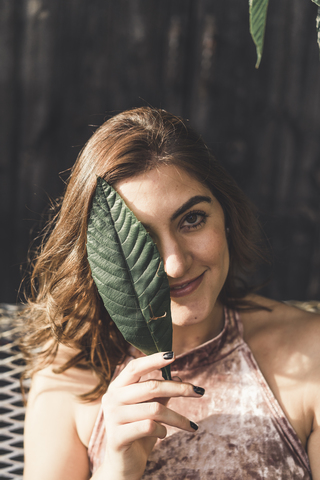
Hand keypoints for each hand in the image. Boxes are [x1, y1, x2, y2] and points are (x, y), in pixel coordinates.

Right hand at [100, 351, 203, 479]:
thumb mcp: (150, 409)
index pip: (134, 367)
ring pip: (155, 409)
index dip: (154, 359)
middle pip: (151, 386)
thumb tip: (176, 376)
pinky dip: (163, 431)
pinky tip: (164, 435)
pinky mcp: (117, 437)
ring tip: (189, 425)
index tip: (174, 355)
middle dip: (179, 388)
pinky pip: (149, 427)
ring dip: (177, 417)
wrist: (123, 465)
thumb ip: (159, 393)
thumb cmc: (138, 432)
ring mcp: (112, 418)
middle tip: (199, 392)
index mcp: (117, 387)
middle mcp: (111, 398)